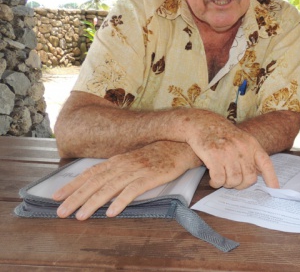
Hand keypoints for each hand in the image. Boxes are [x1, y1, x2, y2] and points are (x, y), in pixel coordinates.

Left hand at [53, 141, 199, 219]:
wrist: (180, 146)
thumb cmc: (156, 155)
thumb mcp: (132, 160)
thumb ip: (117, 171)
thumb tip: (99, 184)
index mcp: (116, 160)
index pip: (89, 173)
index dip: (72, 185)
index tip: (56, 197)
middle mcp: (122, 164)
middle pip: (95, 182)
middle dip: (76, 197)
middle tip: (61, 212)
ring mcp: (136, 170)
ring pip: (110, 187)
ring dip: (93, 202)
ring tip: (81, 216)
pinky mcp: (151, 176)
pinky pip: (133, 190)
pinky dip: (121, 200)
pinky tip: (112, 212)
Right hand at [185, 113, 278, 189]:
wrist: (202, 123)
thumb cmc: (222, 135)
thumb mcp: (241, 140)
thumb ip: (250, 156)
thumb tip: (259, 175)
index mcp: (251, 144)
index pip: (265, 163)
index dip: (271, 178)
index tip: (275, 190)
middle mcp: (242, 148)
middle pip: (249, 178)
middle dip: (240, 185)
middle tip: (232, 181)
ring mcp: (228, 152)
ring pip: (234, 181)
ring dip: (227, 184)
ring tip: (221, 178)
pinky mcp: (213, 156)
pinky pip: (219, 179)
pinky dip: (216, 183)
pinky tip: (213, 179)